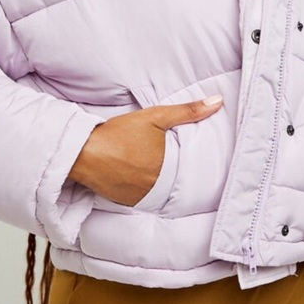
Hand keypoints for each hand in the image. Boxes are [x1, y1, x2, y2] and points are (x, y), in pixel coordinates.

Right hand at [68, 94, 224, 205]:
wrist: (84, 151)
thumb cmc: (119, 132)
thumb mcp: (156, 116)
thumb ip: (188, 111)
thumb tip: (218, 101)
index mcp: (168, 169)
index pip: (190, 172)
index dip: (194, 166)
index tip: (200, 163)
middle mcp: (156, 188)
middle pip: (175, 182)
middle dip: (177, 174)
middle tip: (176, 165)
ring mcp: (141, 198)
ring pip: (160, 192)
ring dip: (162, 184)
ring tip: (158, 171)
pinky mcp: (126, 202)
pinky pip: (144, 198)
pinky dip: (146, 189)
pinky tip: (142, 178)